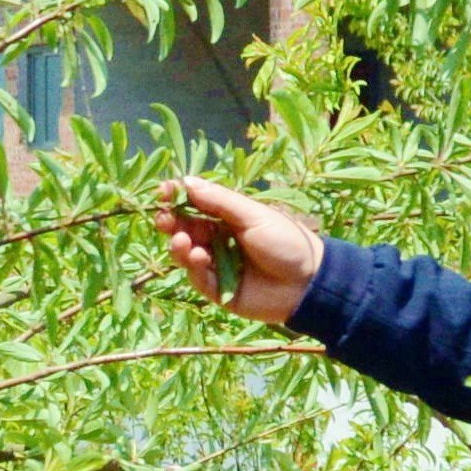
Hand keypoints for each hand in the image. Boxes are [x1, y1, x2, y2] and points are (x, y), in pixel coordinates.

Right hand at [158, 175, 323, 328]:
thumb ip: (219, 201)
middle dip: (171, 223)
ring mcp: (217, 265)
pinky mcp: (218, 290)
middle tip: (163, 219)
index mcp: (227, 218)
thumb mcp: (253, 215)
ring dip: (179, 246)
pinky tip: (201, 259)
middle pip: (185, 229)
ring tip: (182, 241)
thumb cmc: (286, 242)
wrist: (308, 283)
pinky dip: (194, 268)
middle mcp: (218, 239)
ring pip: (186, 254)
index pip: (196, 205)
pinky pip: (198, 278)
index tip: (162, 191)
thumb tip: (186, 180)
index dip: (178, 198)